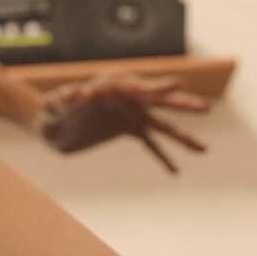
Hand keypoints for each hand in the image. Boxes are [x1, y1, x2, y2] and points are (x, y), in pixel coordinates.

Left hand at [37, 72, 209, 172]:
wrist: (51, 126)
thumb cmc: (50, 113)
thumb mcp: (52, 108)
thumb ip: (60, 101)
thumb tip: (69, 96)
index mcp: (111, 86)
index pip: (137, 86)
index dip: (156, 87)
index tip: (177, 84)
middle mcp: (127, 98)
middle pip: (158, 101)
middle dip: (182, 105)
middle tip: (206, 109)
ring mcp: (130, 114)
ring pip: (161, 125)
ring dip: (182, 137)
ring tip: (204, 150)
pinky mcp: (128, 129)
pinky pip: (150, 143)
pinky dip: (162, 156)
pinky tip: (176, 171)